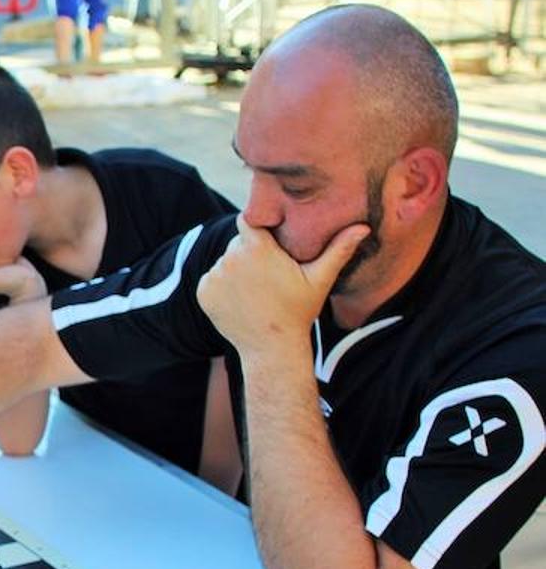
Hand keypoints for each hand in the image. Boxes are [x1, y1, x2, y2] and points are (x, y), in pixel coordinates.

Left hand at [197, 214, 368, 360]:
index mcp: (256, 248)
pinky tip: (241, 299)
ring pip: (225, 261)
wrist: (271, 349)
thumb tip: (364, 227)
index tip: (269, 236)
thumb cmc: (299, 313)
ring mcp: (215, 276)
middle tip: (268, 270)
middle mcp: (231, 258)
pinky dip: (223, 286)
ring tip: (256, 288)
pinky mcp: (204, 292)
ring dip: (236, 269)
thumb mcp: (320, 279)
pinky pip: (212, 279)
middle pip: (238, 242)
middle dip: (250, 250)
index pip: (249, 219)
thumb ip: (338, 250)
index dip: (258, 225)